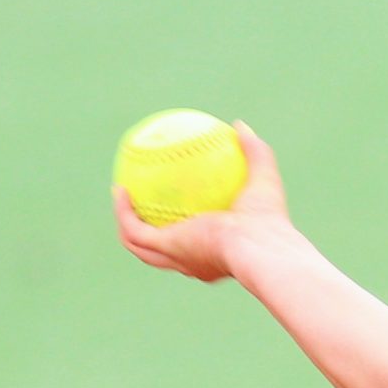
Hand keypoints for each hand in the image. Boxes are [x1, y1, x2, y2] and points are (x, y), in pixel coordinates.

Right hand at [112, 121, 292, 283]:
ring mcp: (178, 258)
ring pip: (139, 246)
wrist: (258, 244)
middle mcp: (196, 261)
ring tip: (120, 193)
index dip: (185, 227)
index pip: (198, 243)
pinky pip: (133, 229)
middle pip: (162, 252)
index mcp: (219, 253)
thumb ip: (255, 153)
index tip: (177, 206)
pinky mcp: (165, 247)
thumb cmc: (267, 220)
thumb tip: (242, 126)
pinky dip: (124, 212)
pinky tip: (120, 189)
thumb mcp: (264, 179)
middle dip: (147, 232)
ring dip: (126, 222)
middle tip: (140, 204)